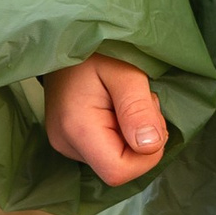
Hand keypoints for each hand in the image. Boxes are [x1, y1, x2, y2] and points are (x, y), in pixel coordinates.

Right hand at [43, 56, 167, 185]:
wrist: (67, 42)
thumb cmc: (97, 51)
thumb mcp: (125, 72)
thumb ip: (138, 108)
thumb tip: (151, 146)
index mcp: (76, 128)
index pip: (118, 172)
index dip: (146, 157)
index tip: (150, 121)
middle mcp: (65, 144)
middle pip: (118, 168)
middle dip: (142, 142)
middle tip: (140, 103)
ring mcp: (65, 145)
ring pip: (115, 160)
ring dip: (133, 137)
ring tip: (126, 103)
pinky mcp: (70, 143)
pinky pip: (107, 152)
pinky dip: (122, 136)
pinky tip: (117, 111)